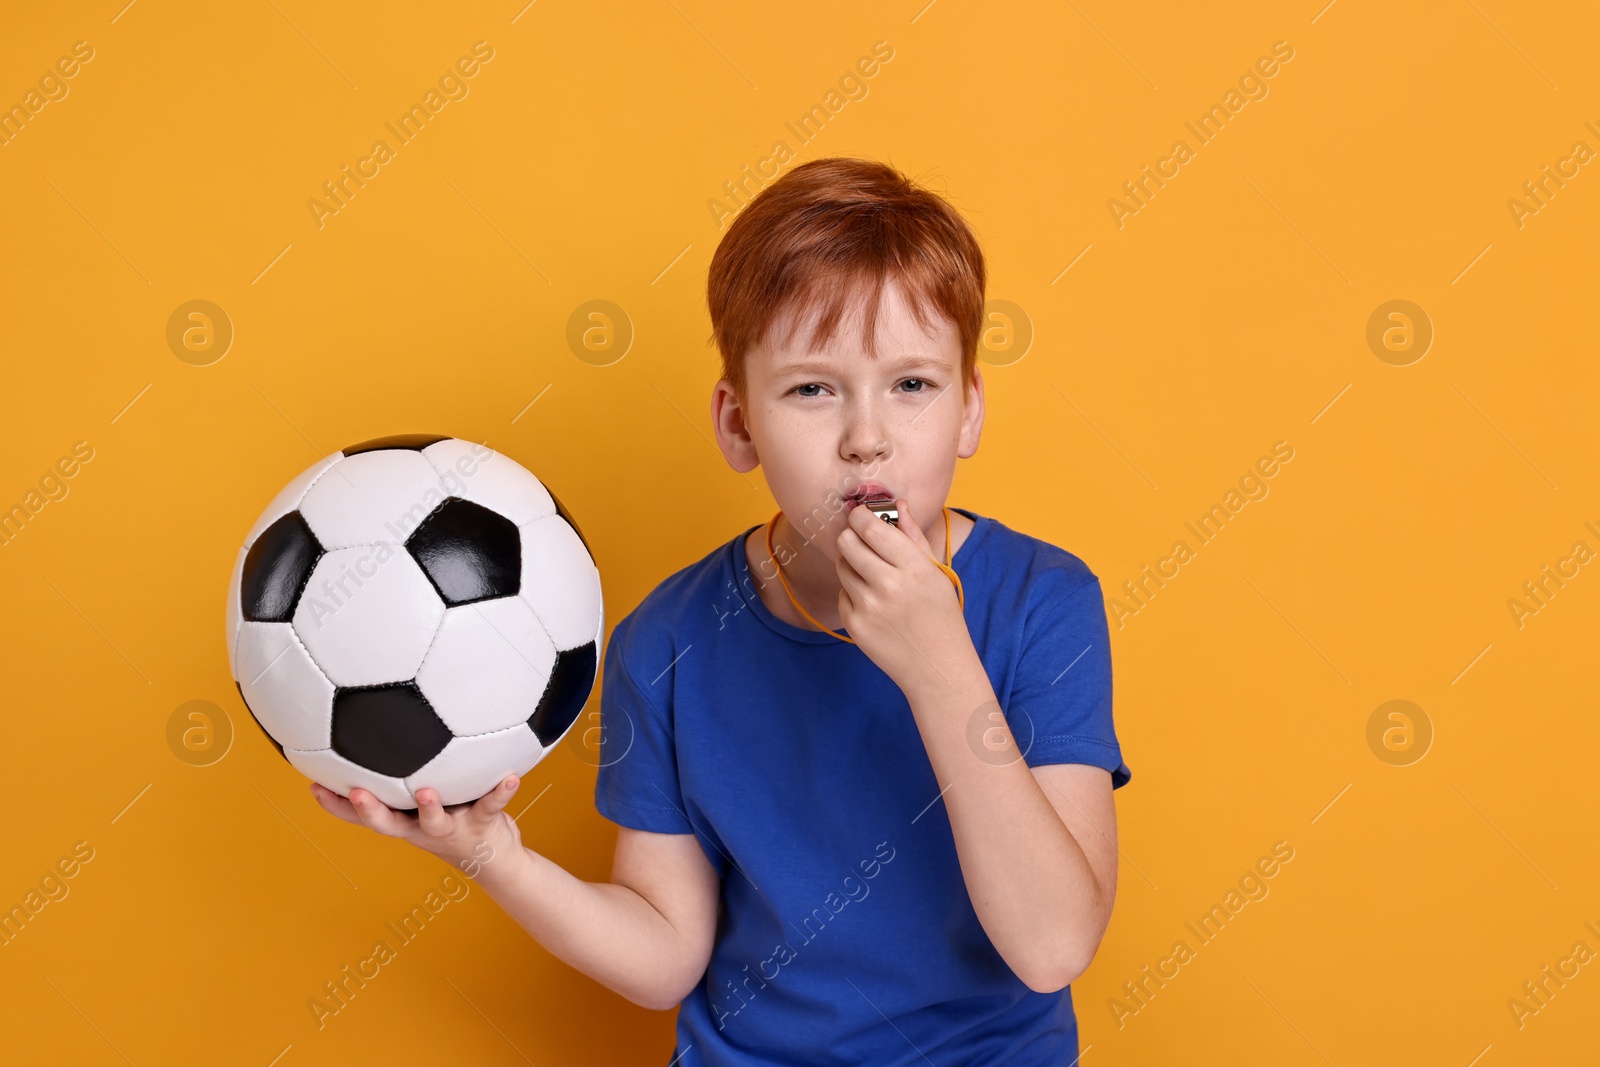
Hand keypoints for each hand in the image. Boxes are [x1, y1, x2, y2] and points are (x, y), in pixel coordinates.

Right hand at [309, 774, 525, 879]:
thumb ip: (401, 782)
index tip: (312, 786)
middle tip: (356, 791)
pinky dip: (501, 792)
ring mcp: (452, 828)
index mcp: (404, 822)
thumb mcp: (419, 808)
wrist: (494, 861)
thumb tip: (375, 738)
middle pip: (389, 825)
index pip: (362, 817)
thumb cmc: (451, 822)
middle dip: (370, 810)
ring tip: (426, 793)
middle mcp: (422, 829)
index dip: (336, 805)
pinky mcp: (483, 823)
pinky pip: (492, 805)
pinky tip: (511, 777)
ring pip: (436, 821)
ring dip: (430, 808)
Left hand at [835, 498, 973, 693]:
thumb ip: (913, 536)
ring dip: (852, 564)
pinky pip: (842, 594)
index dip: (860, 516)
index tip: (860, 515)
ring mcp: (869, 608)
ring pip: (842, 566)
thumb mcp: (936, 573)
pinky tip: (874, 602)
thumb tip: (897, 505)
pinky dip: (853, 593)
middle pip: (847, 542)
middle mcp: (889, 586)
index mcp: (914, 568)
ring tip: (873, 575)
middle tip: (860, 540)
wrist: (938, 668)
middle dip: (851, 536)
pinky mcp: (855, 626)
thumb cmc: (941, 616)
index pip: (870, 527)